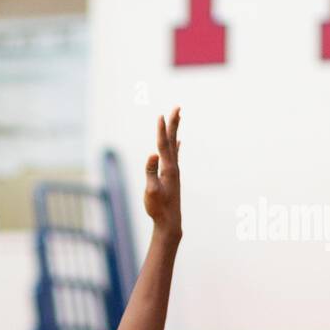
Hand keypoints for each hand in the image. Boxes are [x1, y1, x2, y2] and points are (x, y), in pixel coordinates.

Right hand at [143, 107, 181, 237]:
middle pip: (172, 140)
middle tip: (177, 107)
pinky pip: (174, 156)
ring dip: (175, 131)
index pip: (163, 145)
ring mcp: (174, 171)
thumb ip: (151, 172)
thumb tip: (152, 154)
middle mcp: (173, 167)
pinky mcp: (172, 176)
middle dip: (174, 123)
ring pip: (174, 146)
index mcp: (168, 168)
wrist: (169, 221)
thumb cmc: (158, 208)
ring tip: (178, 118)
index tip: (160, 115)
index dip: (161, 130)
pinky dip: (176, 146)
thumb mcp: (151, 190)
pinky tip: (178, 143)